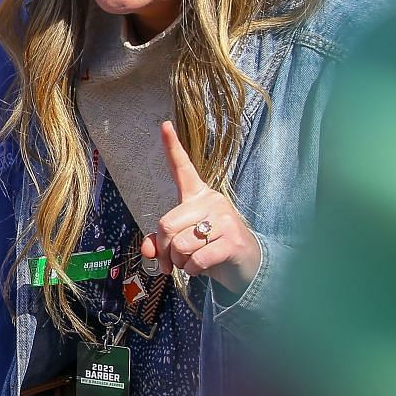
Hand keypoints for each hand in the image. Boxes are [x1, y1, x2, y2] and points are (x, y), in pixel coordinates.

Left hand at [145, 121, 260, 293]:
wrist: (247, 266)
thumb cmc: (211, 249)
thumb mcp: (183, 243)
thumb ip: (161, 243)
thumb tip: (148, 250)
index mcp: (199, 196)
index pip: (182, 168)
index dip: (172, 147)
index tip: (164, 125)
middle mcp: (212, 201)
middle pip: (167, 224)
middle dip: (166, 250)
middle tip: (173, 261)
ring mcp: (224, 219)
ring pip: (180, 245)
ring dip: (180, 263)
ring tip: (191, 263)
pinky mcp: (232, 240)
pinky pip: (197, 259)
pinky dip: (192, 270)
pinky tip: (202, 269)